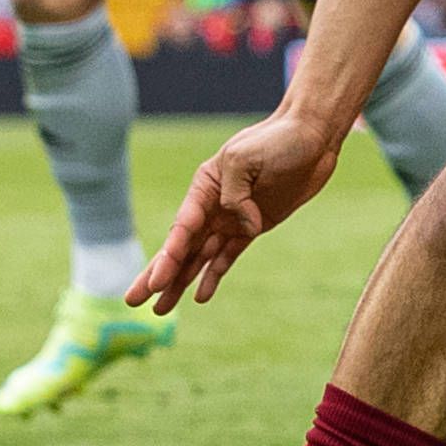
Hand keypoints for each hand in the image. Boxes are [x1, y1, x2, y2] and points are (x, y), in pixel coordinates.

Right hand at [130, 109, 350, 307]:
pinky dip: (214, 275)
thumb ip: (235, 196)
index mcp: (204, 186)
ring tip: (161, 308)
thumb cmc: (278, 140)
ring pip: (200, 257)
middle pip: (180, 248)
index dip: (168, 258)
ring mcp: (232, 218)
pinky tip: (200, 296)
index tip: (156, 282)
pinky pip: (228, 255)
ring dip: (180, 282)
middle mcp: (212, 205)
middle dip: (158, 275)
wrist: (312, 137)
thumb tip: (243, 228)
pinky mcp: (255, 226)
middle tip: (132, 301)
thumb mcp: (245, 158)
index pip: (182, 229)